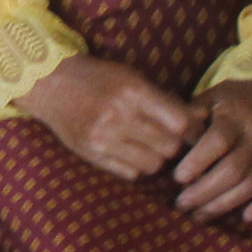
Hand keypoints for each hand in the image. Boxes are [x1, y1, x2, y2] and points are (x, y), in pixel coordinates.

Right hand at [20, 56, 204, 182]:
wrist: (50, 83)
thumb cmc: (97, 78)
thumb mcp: (132, 78)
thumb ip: (165, 100)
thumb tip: (201, 118)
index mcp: (133, 93)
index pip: (181, 123)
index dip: (193, 130)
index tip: (193, 131)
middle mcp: (119, 117)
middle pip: (170, 147)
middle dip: (175, 145)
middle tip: (170, 139)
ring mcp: (103, 138)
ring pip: (154, 165)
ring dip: (157, 158)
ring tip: (149, 146)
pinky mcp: (92, 154)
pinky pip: (131, 174)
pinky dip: (136, 167)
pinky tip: (130, 153)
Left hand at [168, 78, 251, 221]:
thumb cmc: (233, 99)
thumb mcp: (210, 97)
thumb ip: (190, 117)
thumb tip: (168, 139)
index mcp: (235, 116)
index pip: (218, 142)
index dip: (197, 162)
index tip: (178, 178)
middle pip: (233, 170)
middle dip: (205, 191)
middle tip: (181, 204)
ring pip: (251, 184)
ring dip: (224, 204)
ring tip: (199, 215)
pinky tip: (246, 218)